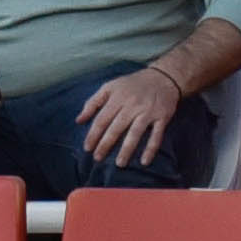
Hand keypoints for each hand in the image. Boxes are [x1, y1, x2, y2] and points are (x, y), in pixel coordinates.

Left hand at [75, 65, 191, 167]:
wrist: (162, 77)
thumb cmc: (132, 84)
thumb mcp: (110, 87)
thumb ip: (93, 102)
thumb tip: (78, 120)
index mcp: (118, 97)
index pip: (102, 118)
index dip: (93, 134)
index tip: (87, 148)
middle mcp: (132, 105)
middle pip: (117, 127)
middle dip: (106, 144)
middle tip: (98, 158)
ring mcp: (148, 111)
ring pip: (135, 132)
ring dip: (127, 149)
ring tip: (119, 163)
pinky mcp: (162, 117)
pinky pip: (156, 135)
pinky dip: (151, 149)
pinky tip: (144, 161)